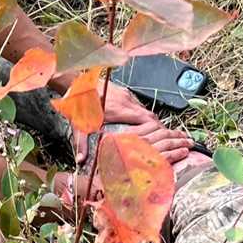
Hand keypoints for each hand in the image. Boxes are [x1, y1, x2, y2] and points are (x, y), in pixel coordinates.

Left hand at [74, 82, 192, 164]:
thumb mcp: (80, 125)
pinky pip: (138, 105)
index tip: (162, 139)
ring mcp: (126, 95)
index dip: (156, 130)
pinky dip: (142, 114)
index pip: (146, 120)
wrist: (78, 82)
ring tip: (156, 134)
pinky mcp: (124, 92)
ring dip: (151, 121)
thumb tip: (81, 159)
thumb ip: (82, 143)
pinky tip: (141, 123)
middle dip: (158, 128)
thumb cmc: (80, 104)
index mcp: (119, 110)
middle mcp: (126, 101)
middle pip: (150, 115)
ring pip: (145, 110)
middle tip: (165, 139)